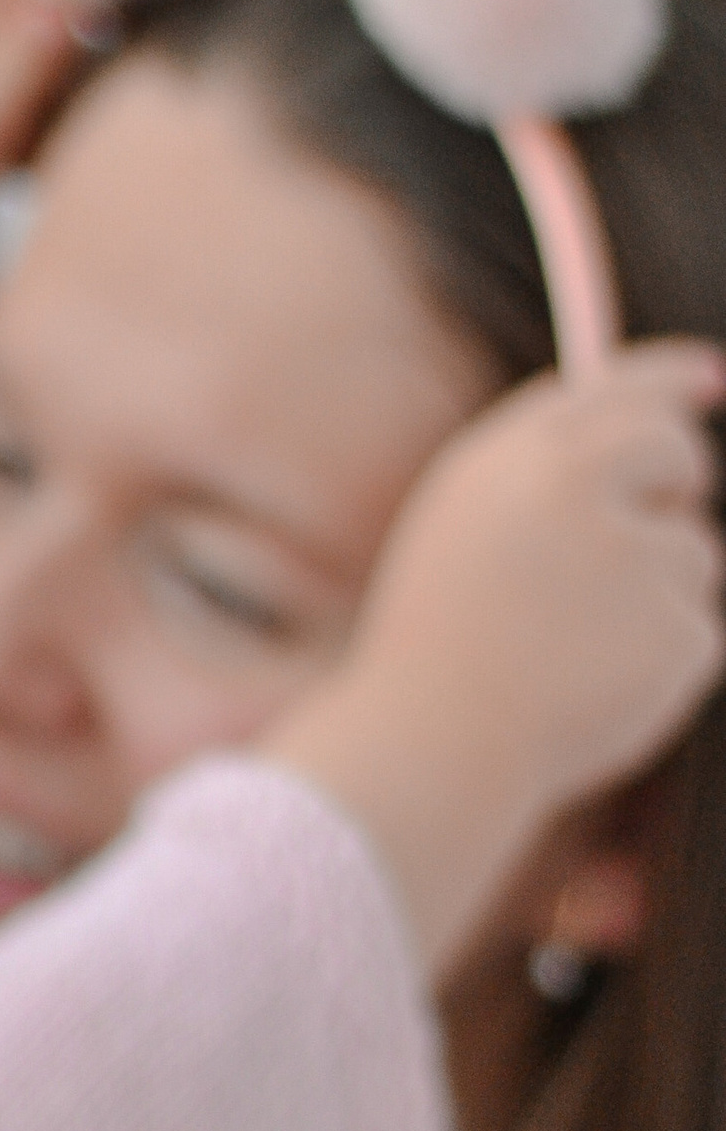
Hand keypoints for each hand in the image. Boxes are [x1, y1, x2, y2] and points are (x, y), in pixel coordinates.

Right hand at [268, 343, 725, 975]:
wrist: (431, 753)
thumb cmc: (438, 650)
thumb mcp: (464, 537)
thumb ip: (542, 478)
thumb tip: (640, 434)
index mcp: (513, 461)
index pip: (619, 389)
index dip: (672, 378)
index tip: (709, 378)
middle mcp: (578, 491)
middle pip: (674, 450)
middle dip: (679, 479)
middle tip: (649, 525)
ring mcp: (636, 560)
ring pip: (694, 554)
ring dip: (657, 595)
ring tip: (569, 650)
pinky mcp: (679, 632)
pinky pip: (698, 632)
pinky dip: (662, 664)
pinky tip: (594, 690)